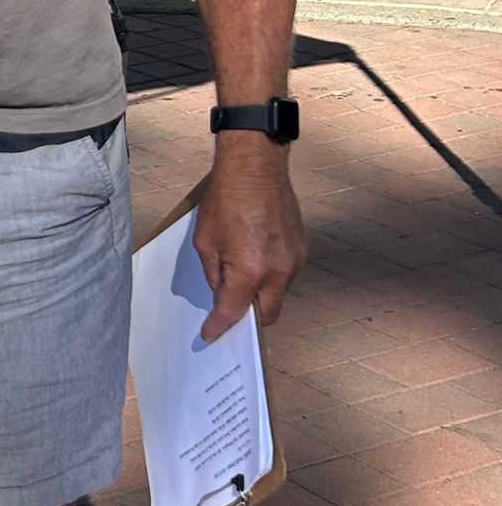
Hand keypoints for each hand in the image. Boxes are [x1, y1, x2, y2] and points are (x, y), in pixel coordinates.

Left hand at [193, 140, 305, 340]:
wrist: (255, 168)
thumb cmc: (225, 201)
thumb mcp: (205, 243)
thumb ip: (215, 275)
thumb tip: (221, 295)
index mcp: (250, 271)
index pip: (234, 312)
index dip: (220, 327)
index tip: (211, 336)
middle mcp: (278, 271)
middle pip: (266, 314)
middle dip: (248, 319)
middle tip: (228, 315)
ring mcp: (294, 260)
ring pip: (277, 294)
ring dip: (259, 295)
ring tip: (239, 280)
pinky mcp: (301, 248)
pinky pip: (284, 275)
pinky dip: (269, 276)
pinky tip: (253, 260)